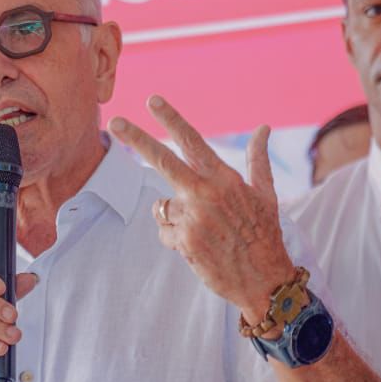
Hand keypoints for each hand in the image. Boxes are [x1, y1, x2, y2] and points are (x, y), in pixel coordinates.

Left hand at [109, 95, 293, 321]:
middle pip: (163, 160)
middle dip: (137, 139)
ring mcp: (193, 217)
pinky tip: (198, 246)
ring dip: (174, 216)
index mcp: (225, 179)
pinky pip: (164, 231)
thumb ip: (258, 159)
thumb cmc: (265, 235)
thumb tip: (263, 127)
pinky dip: (175, 238)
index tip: (153, 101)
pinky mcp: (184, 240)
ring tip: (203, 231)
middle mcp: (207, 193)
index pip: (193, 142)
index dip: (172, 119)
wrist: (264, 280)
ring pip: (162, 206)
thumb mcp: (266, 194)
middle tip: (115, 122)